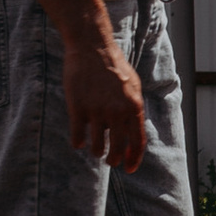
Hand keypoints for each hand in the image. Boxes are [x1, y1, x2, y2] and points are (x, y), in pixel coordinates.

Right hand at [65, 36, 146, 174]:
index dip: (134, 159)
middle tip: (109, 160)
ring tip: (95, 148)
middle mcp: (117, 112)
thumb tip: (133, 135)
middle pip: (117, 149)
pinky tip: (78, 141)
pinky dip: (78, 142)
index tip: (129, 168)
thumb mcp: (133, 87)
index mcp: (134, 107)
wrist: (92, 47)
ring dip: (96, 151)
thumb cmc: (114, 67)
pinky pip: (78, 137)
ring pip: (96, 147)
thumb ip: (134, 110)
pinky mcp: (78, 108)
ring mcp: (97, 111)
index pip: (137, 142)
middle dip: (113, 160)